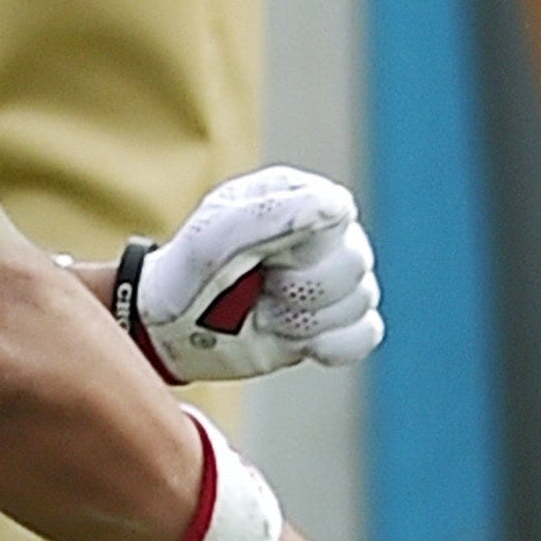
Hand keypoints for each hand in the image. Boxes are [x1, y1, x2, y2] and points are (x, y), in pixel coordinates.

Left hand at [129, 167, 381, 381]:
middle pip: (355, 264)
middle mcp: (321, 230)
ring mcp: (331, 274)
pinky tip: (296, 340)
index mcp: (293, 194)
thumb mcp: (213, 240)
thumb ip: (270, 216)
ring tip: (267, 314)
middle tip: (261, 293)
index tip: (263, 262)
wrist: (174, 333)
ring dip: (307, 322)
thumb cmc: (188, 274)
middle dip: (302, 293)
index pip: (337, 215)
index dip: (303, 250)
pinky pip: (367, 333)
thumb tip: (337, 206)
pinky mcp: (337, 318)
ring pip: (362, 300)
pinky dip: (330, 346)